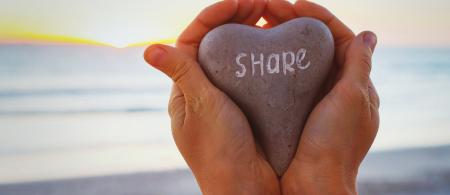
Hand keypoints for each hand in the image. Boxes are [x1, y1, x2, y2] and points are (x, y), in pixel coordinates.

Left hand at [144, 0, 279, 193]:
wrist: (246, 188)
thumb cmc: (220, 152)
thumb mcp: (201, 108)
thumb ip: (182, 74)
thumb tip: (148, 50)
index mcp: (185, 89)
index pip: (193, 39)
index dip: (214, 15)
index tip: (240, 1)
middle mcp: (203, 90)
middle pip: (215, 43)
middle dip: (235, 17)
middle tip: (263, 3)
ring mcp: (226, 98)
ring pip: (235, 56)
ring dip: (250, 32)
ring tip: (271, 16)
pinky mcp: (247, 106)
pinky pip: (252, 73)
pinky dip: (262, 55)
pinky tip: (277, 46)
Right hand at [264, 1, 378, 193]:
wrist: (312, 184)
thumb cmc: (334, 143)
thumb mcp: (352, 98)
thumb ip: (359, 65)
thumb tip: (369, 34)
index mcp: (356, 84)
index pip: (340, 38)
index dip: (318, 18)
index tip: (294, 5)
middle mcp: (337, 91)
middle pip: (318, 47)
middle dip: (295, 25)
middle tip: (268, 10)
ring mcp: (316, 102)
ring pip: (301, 62)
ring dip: (283, 42)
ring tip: (262, 28)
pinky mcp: (298, 113)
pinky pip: (289, 82)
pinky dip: (276, 66)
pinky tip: (260, 59)